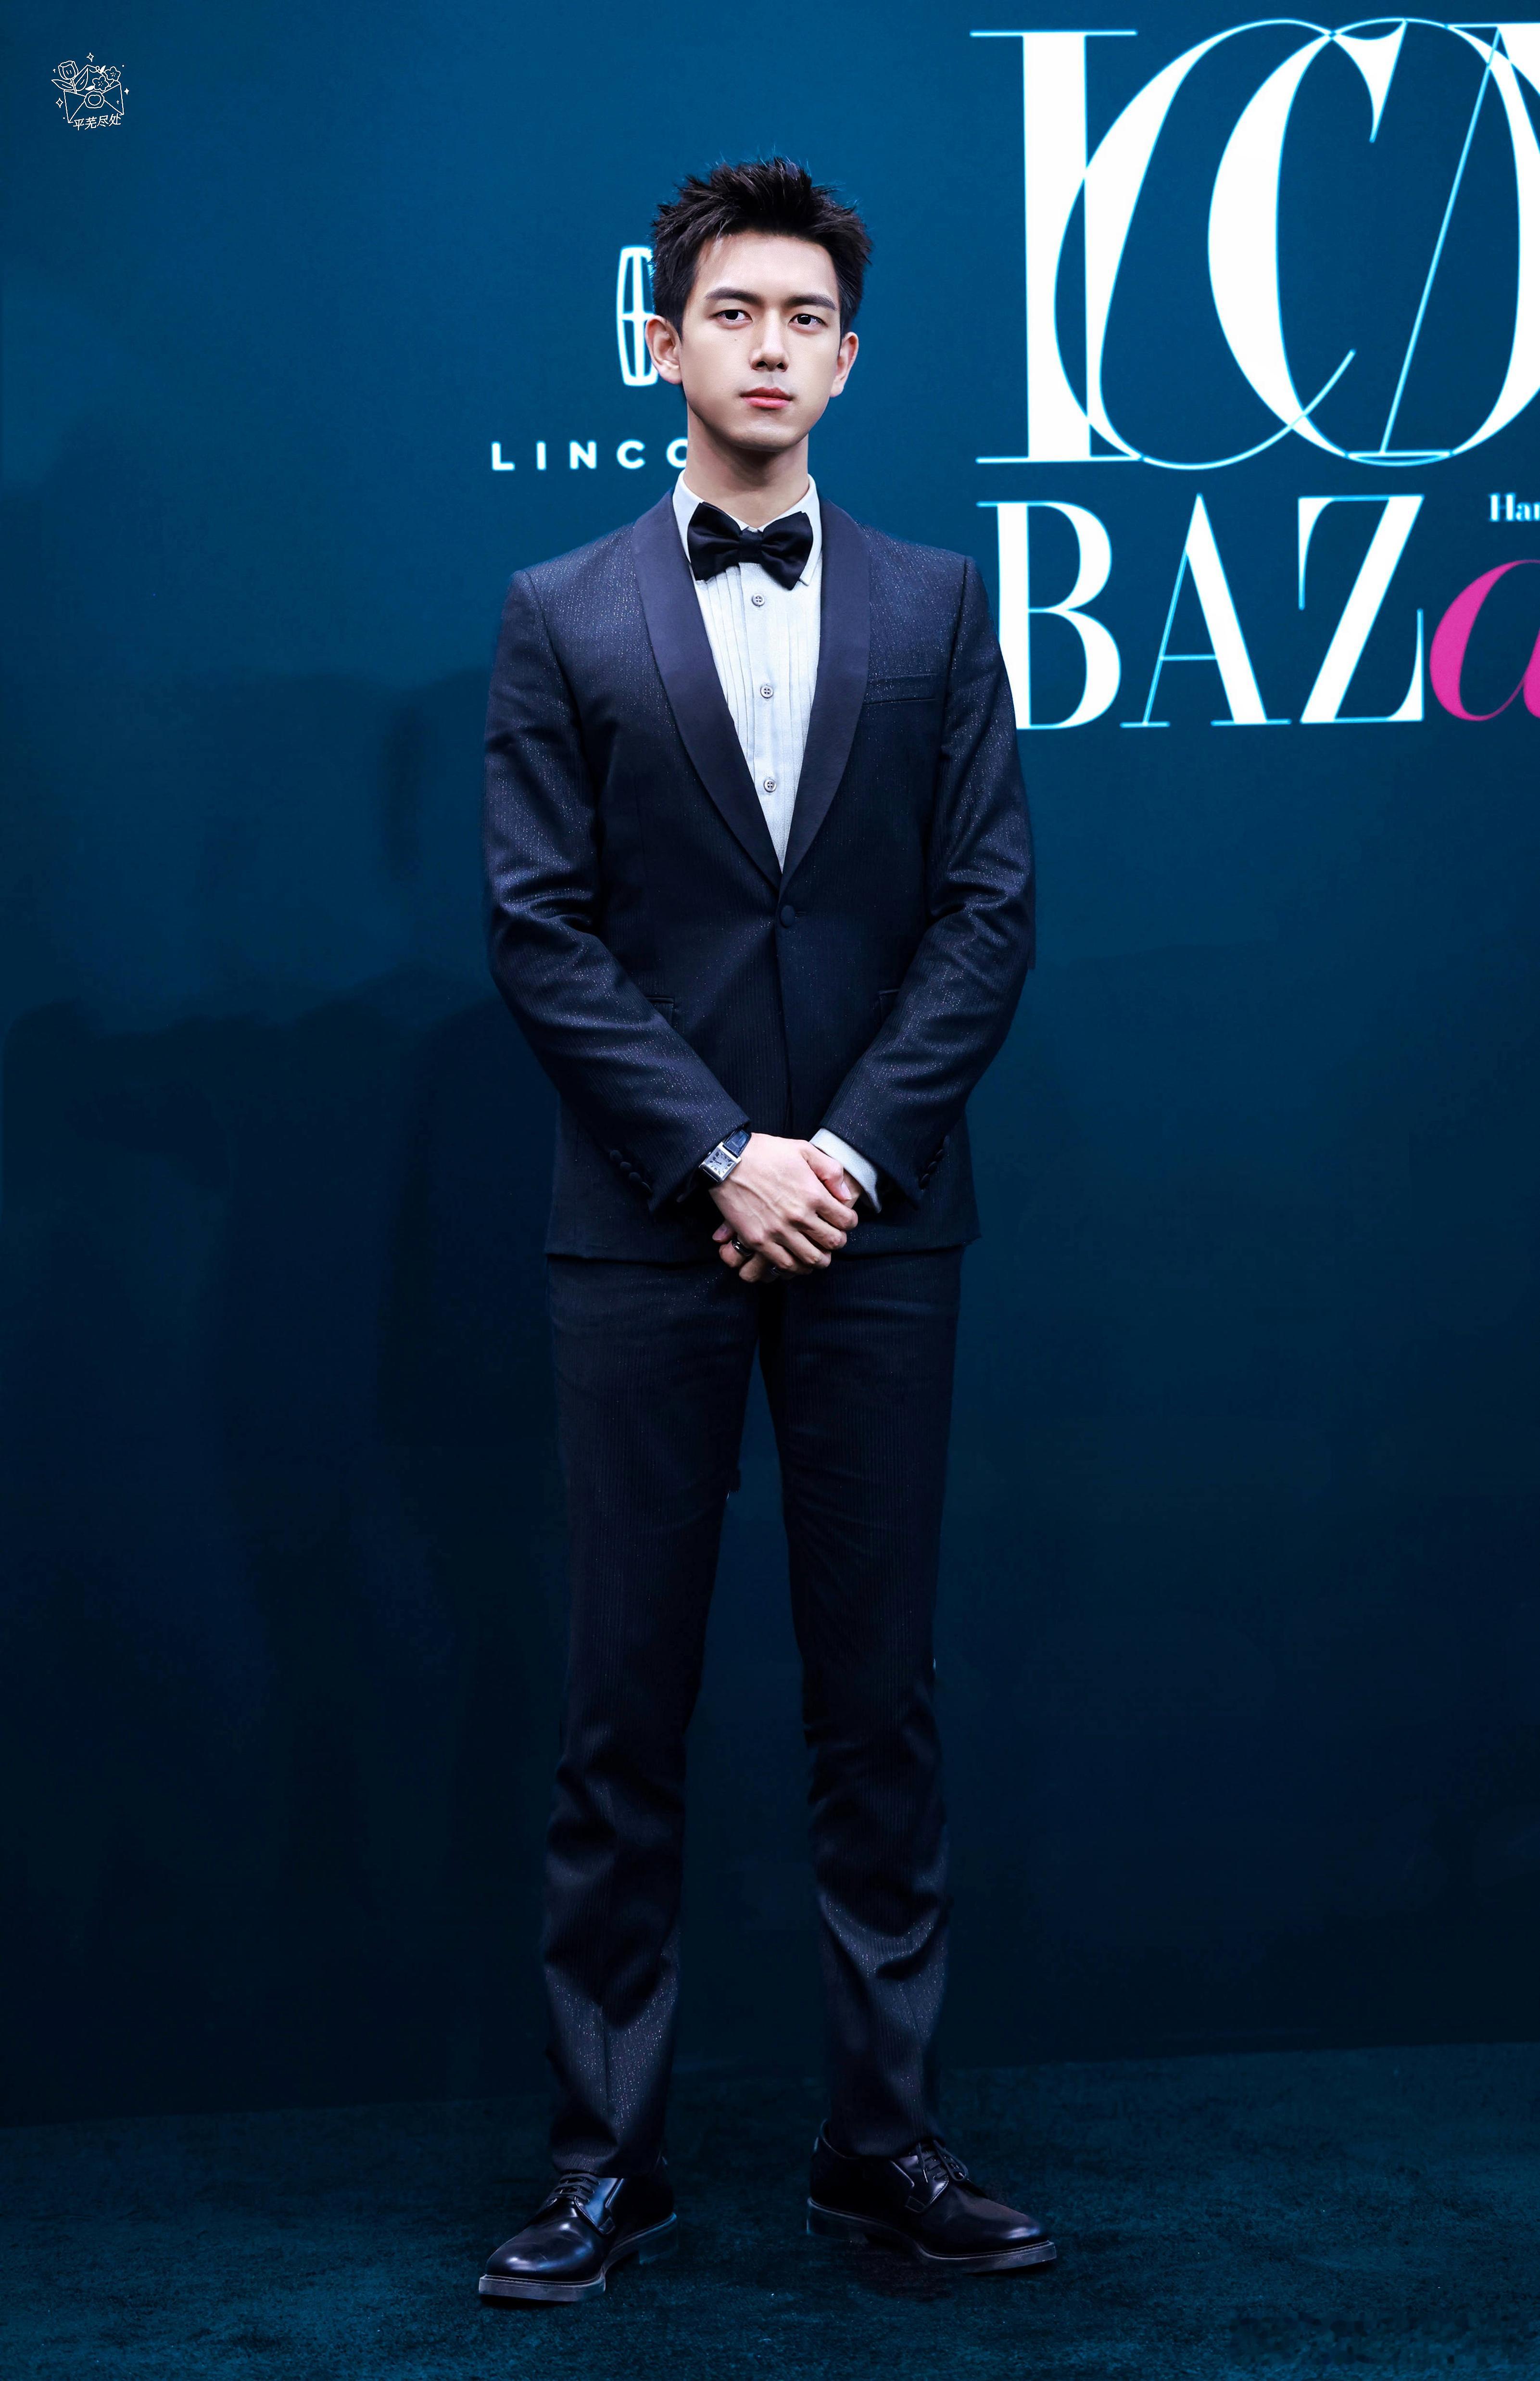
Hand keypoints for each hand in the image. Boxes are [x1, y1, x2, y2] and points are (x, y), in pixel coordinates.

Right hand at [708, 1136, 858, 1283]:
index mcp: (813, 1194)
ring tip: (818, 1252)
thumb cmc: (765, 1153)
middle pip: (833, 1242)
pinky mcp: (758, 1241)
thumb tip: (845, 1195)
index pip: (846, 1221)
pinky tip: (797, 1260)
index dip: (849, 1222)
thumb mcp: (803, 1150)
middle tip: (833, 1237)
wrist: (726, 1161)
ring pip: (812, 1259)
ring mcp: (778, 1231)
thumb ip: (830, 1170)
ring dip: (820, 1258)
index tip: (844, 1220)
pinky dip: (796, 1266)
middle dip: (838, 1241)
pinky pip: (784, 1264)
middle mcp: (799, 1216)